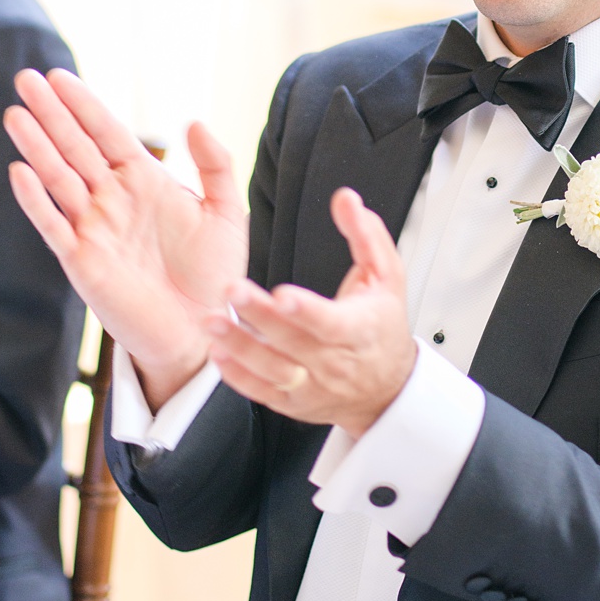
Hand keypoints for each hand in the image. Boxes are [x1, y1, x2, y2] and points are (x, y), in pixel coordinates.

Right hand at [3, 68, 247, 402]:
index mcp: (143, 181)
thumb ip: (216, 166)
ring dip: (37, 147)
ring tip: (16, 115)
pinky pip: (54, 226)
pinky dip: (36, 200)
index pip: (107, 133)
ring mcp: (94, 228)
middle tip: (25, 79)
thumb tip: (193, 120)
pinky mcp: (82, 261)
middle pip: (75, 147)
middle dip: (51, 114)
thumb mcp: (226, 214)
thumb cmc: (215, 275)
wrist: (203, 332)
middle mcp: (112, 199)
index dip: (84, 104)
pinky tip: (19, 171)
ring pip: (59, 179)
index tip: (59, 76)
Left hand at [207, 188, 416, 437]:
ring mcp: (313, 385)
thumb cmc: (382, 326)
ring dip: (240, 347)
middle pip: (294, 342)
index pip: (331, 322)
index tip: (282, 293)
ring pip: (273, 371)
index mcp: (359, 330)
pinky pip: (262, 393)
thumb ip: (365, 235)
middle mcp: (335, 362)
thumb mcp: (386, 276)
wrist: (387, 388)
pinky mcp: (293, 402)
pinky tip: (218, 353)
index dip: (307, 310)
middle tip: (231, 289)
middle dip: (261, 316)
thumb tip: (345, 198)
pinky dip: (238, 376)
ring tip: (213, 322)